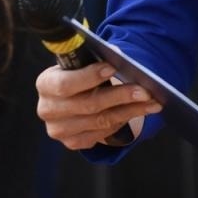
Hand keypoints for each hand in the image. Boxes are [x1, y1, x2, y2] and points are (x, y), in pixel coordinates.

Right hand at [36, 61, 161, 149]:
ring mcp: (60, 130)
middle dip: (120, 96)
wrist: (71, 96)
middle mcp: (48, 110)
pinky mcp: (72, 143)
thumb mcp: (79, 62)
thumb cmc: (78, 74)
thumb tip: (118, 54)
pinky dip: (122, 121)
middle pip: (88, 105)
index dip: (89, 76)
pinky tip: (137, 111)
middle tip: (144, 90)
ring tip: (151, 102)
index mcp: (45, 84)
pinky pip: (103, 133)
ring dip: (130, 110)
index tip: (113, 68)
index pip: (65, 84)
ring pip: (100, 121)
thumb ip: (93, 58)